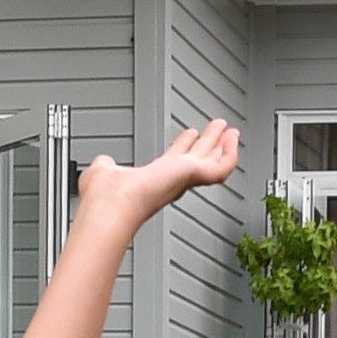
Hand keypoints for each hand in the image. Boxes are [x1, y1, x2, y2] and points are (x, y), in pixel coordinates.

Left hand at [74, 117, 240, 233]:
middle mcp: (169, 181)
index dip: (183, 147)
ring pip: (212, 164)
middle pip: (197, 160)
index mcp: (151, 179)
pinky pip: (220, 168)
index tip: (190, 134)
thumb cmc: (103, 197)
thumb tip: (103, 162)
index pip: (173, 161)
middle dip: (209, 145)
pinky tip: (233, 140)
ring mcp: (183, 180)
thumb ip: (106, 165)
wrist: (111, 205)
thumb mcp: (103, 171)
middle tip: (221, 132)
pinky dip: (230, 154)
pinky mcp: (194, 176)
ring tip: (232, 132)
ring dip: (224, 147)